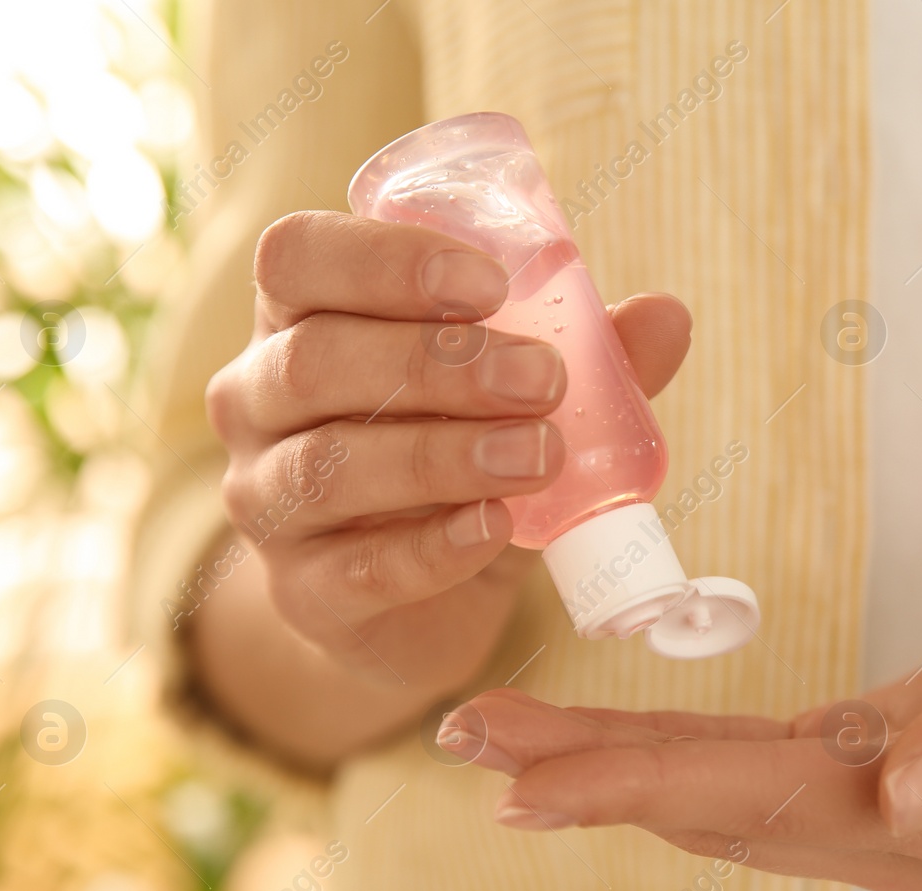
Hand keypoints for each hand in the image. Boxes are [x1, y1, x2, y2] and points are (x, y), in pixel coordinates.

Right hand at [204, 210, 690, 686]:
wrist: (417, 602)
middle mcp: (255, 401)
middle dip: (438, 363)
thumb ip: (584, 355)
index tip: (488, 283)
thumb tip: (667, 315)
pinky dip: (435, 548)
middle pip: (314, 360)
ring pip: (329, 464)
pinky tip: (499, 528)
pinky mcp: (302, 593)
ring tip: (542, 453)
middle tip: (545, 379)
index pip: (296, 257)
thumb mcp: (515, 399)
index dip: (383, 260)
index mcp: (297, 318)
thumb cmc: (457, 462)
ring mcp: (266, 501)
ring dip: (444, 454)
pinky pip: (356, 569)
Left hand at [442, 543, 921, 890]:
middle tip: (466, 744)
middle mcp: (892, 827)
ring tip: (506, 746)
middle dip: (583, 777)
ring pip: (715, 796)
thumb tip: (903, 791)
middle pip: (705, 805)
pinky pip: (754, 771)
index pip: (746, 798)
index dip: (630, 783)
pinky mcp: (884, 767)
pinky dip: (673, 758)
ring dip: (610, 770)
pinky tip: (616, 748)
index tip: (524, 780)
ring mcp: (885, 807)